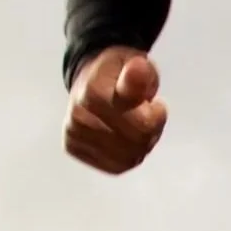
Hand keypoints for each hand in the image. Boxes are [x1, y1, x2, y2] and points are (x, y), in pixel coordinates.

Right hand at [64, 47, 167, 174]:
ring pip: (127, 159)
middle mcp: (79, 114)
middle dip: (150, 131)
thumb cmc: (119, 73)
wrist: (89, 77)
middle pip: (136, 144)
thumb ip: (140, 73)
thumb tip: (138, 69)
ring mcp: (73, 133)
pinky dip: (127, 156)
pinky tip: (123, 139)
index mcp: (94, 91)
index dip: (157, 116)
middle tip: (145, 114)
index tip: (155, 104)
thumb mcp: (136, 64)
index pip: (143, 126)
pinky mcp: (72, 147)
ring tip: (134, 124)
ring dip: (140, 145)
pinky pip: (115, 166)